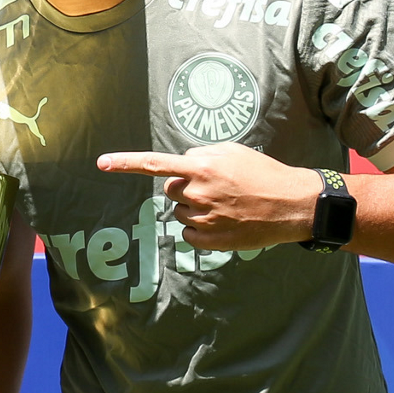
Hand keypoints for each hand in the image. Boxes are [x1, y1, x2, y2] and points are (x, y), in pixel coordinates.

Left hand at [97, 142, 321, 250]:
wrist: (292, 205)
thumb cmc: (263, 173)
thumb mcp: (232, 151)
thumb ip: (200, 155)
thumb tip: (181, 165)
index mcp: (201, 167)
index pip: (155, 164)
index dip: (125, 163)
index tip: (101, 163)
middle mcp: (197, 193)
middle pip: (170, 190)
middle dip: (185, 187)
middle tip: (215, 187)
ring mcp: (202, 219)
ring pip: (180, 212)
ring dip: (195, 207)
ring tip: (226, 204)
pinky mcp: (208, 241)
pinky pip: (188, 233)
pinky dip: (200, 228)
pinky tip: (224, 222)